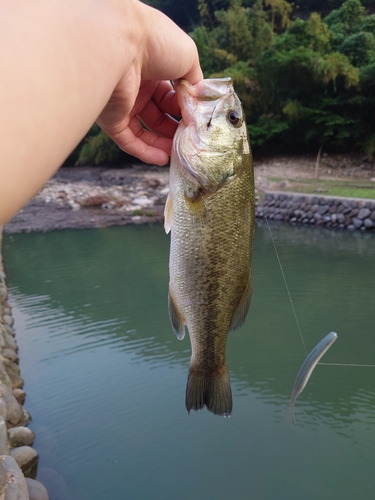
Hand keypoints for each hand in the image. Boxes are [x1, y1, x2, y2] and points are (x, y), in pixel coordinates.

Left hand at [97, 2, 202, 165]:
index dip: (184, 109)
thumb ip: (195, 81)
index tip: (197, 120)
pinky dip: (145, 152)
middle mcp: (136, 86)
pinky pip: (128, 141)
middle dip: (175, 129)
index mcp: (152, 69)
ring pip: (144, 131)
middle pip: (158, 115)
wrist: (120, 43)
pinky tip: (162, 159)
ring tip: (178, 154)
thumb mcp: (188, 57)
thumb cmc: (156, 42)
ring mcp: (122, 103)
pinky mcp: (111, 118)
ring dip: (162, 144)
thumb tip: (197, 103)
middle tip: (190, 140)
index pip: (170, 95)